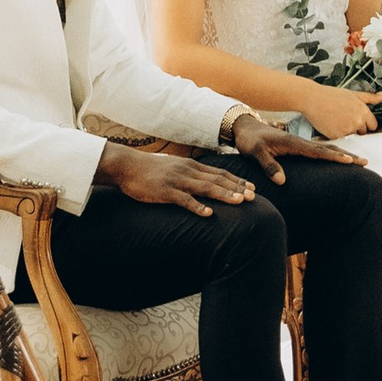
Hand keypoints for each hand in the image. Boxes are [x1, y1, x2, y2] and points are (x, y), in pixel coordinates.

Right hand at [98, 141, 255, 213]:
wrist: (128, 166)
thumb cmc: (150, 170)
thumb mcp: (174, 168)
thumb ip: (188, 174)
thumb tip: (203, 183)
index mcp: (191, 166)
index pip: (219, 173)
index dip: (236, 181)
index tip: (252, 188)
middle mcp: (188, 171)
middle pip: (217, 180)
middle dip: (237, 188)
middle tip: (253, 197)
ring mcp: (177, 180)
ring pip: (206, 188)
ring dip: (224, 195)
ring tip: (240, 202)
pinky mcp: (166, 191)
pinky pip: (184, 200)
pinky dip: (197, 207)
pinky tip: (208, 214)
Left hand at [231, 111, 355, 167]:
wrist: (244, 127)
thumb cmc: (249, 140)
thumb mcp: (254, 152)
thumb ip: (268, 165)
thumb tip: (282, 180)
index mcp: (293, 142)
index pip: (318, 151)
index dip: (334, 157)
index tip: (350, 161)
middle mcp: (299, 141)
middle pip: (328, 148)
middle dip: (347, 155)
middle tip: (365, 162)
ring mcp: (299, 143)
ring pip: (326, 148)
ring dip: (342, 154)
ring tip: (358, 160)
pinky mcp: (297, 146)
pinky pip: (319, 150)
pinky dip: (332, 154)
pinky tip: (337, 158)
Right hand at [295, 79, 380, 138]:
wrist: (313, 99)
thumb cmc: (332, 95)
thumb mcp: (353, 94)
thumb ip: (370, 97)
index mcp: (363, 111)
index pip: (373, 125)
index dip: (365, 123)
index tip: (357, 119)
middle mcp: (357, 121)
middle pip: (363, 132)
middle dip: (356, 128)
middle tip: (344, 118)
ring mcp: (347, 130)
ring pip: (352, 136)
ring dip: (346, 132)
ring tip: (336, 120)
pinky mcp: (337, 136)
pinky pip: (341, 140)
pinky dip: (337, 135)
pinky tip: (331, 125)